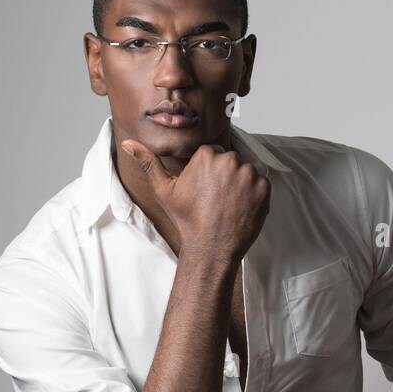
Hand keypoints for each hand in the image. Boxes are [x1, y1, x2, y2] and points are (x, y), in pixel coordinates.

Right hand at [120, 139, 270, 258]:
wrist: (211, 248)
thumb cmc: (187, 220)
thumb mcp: (164, 190)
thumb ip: (149, 162)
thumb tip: (128, 142)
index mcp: (207, 155)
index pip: (213, 155)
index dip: (209, 174)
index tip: (205, 191)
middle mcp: (230, 161)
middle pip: (231, 162)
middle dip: (226, 177)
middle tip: (217, 201)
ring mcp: (249, 175)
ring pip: (246, 172)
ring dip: (241, 185)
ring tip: (228, 206)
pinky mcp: (264, 189)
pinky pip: (262, 184)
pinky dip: (255, 195)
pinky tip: (241, 209)